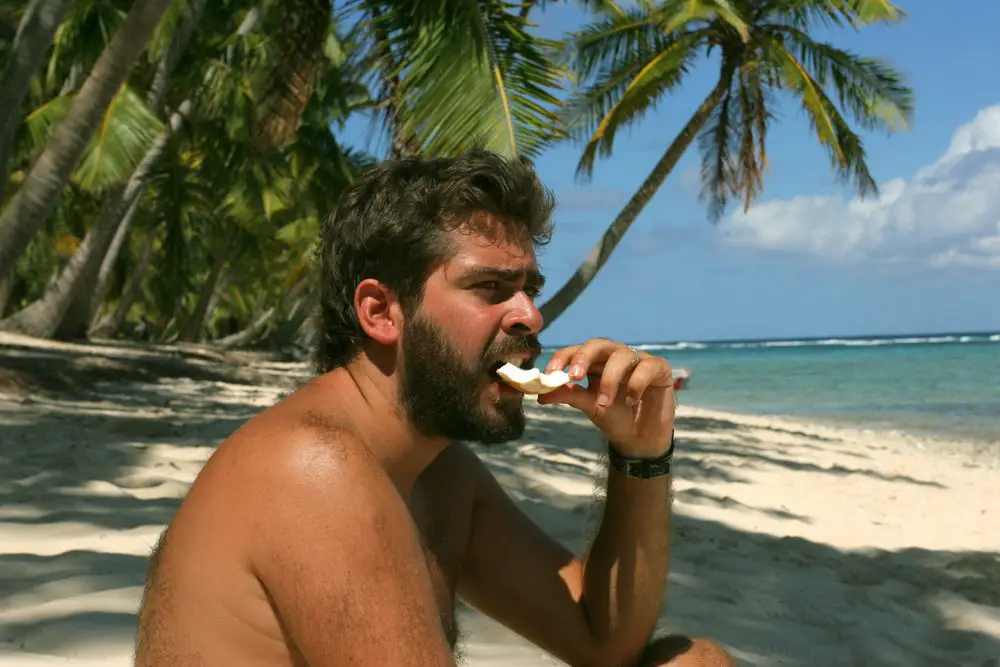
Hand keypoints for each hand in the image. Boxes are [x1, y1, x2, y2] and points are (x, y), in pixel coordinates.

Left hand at [538, 338, 675, 457]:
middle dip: (584, 357)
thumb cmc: (614, 419)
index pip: (577, 351)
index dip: (564, 357)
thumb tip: (540, 395)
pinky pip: (646, 367)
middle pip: (599, 344)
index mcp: (597, 363)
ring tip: (604, 403)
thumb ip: (569, 396)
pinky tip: (631, 401)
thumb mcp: (590, 407)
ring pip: (622, 356)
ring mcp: (639, 360)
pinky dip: (636, 383)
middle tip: (574, 376)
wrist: (640, 441)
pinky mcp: (659, 368)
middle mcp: (617, 357)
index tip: (551, 373)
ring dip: (609, 379)